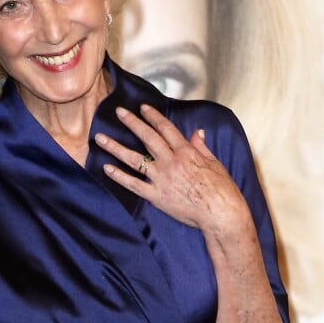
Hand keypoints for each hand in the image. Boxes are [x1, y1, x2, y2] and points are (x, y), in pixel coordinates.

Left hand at [95, 104, 248, 234]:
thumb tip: (196, 132)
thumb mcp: (214, 162)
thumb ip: (201, 146)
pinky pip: (134, 184)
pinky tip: (107, 168)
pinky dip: (119, 176)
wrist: (221, 215)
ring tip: (100, 138)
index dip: (153, 116)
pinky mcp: (157, 196)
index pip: (165, 128)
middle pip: (147, 137)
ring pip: (134, 159)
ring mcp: (162, 178)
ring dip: (116, 147)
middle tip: (119, 112)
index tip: (142, 107)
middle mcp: (171, 162)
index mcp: (185, 152)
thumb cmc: (222, 189)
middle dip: (132, 122)